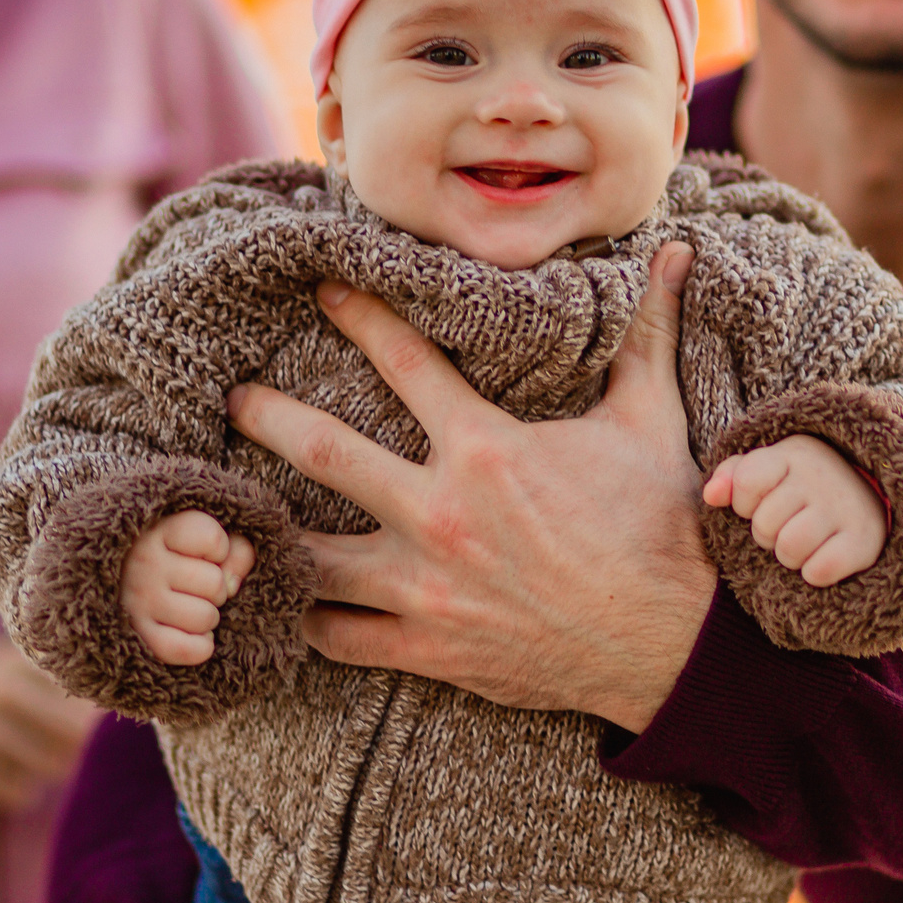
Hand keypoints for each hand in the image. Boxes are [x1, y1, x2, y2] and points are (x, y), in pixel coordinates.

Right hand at [0, 639, 100, 835]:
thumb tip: (124, 711)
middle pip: (79, 735)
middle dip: (73, 753)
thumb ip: (61, 684)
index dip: (97, 715)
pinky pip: (21, 795)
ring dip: (40, 773)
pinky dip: (12, 793)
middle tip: (45, 751)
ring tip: (7, 758)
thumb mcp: (2, 676)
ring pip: (53, 768)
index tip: (91, 726)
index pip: (88, 689)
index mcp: (15, 657)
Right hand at [124, 509, 257, 664]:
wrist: (127, 583)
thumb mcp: (205, 542)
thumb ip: (235, 550)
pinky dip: (200, 646)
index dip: (220, 549)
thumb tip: (232, 582)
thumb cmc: (178, 559)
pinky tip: (191, 633)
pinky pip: (189, 650)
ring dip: (208, 617)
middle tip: (196, 587)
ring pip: (205, 618)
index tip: (203, 552)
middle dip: (216, 589)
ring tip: (191, 608)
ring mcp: (139, 601)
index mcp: (161, 531)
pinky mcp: (139, 636)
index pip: (212, 539)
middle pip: (215, 583)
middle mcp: (145, 564)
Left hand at [226, 241, 714, 733]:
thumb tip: (677, 253)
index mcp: (487, 447)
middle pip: (321, 450)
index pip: (400, 359)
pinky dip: (297, 618)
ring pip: (309, 555)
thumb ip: (646, 334)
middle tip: (231, 398)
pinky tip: (272, 599)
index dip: (356, 312)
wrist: (679, 643)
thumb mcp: (651, 420)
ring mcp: (426, 588)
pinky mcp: (427, 649)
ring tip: (223, 512)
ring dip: (262, 529)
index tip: (320, 288)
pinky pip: (335, 637)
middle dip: (265, 415)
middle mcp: (441, 514)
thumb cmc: (664, 527)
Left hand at [704, 434, 887, 585]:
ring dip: (790, 557)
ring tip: (803, 542)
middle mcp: (821, 476)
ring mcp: (845, 507)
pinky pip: (819, 571)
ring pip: (789, 549)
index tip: (759, 504)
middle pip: (764, 524)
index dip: (744, 504)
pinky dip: (815, 573)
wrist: (871, 496)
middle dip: (768, 534)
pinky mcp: (864, 541)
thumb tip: (711, 495)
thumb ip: (732, 476)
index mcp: (793, 453)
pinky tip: (823, 557)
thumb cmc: (804, 486)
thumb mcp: (769, 469)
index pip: (745, 482)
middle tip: (788, 525)